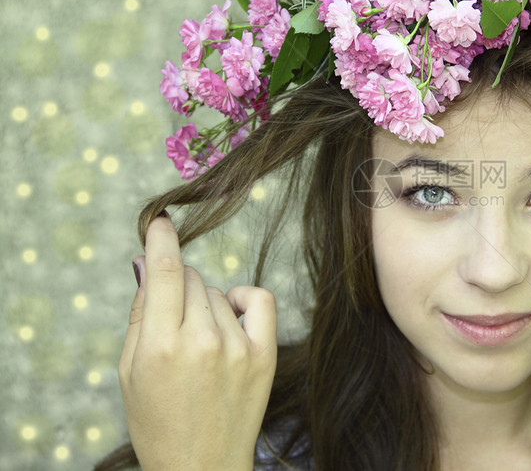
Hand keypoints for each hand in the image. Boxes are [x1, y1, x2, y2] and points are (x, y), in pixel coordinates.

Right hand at [119, 213, 277, 470]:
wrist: (202, 467)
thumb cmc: (157, 422)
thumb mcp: (130, 372)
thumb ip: (139, 314)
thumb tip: (147, 263)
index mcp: (161, 346)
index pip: (165, 272)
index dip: (163, 239)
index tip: (161, 221)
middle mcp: (201, 342)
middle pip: (190, 279)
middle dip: (177, 289)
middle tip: (172, 321)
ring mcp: (237, 348)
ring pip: (216, 292)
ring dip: (205, 304)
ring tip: (197, 342)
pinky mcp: (264, 356)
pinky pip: (257, 299)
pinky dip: (243, 301)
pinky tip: (231, 318)